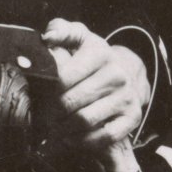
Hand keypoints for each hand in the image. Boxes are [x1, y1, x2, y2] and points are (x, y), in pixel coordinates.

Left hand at [41, 19, 151, 171]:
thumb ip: (61, 31)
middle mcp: (116, 74)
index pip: (62, 77)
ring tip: (54, 128)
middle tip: (41, 118)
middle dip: (50, 113)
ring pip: (84, 121)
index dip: (45, 91)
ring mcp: (126, 97)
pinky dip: (84, 141)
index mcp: (100, 52)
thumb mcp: (79, 39)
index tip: (39, 97)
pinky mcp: (132, 117)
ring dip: (63, 129)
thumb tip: (47, 37)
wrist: (127, 73)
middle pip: (70, 102)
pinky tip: (73, 137)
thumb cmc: (93, 59)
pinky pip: (104, 137)